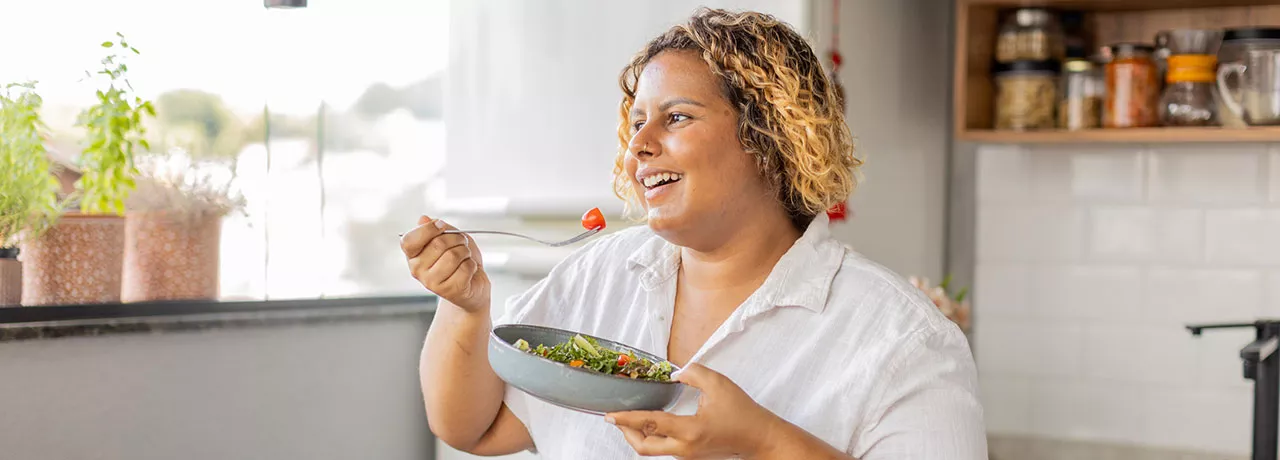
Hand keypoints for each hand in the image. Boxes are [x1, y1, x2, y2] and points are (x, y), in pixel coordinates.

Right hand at [401, 215, 490, 312]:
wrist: (473, 284)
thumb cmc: (459, 259)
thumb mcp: (449, 237)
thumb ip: (436, 228)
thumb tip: (423, 219)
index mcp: (413, 255)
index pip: (409, 240)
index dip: (428, 229)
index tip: (441, 226)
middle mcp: (417, 270)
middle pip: (438, 244)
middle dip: (457, 239)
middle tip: (461, 243)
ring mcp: (431, 282)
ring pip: (453, 256)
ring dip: (465, 252)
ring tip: (465, 257)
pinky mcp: (449, 291)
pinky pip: (465, 268)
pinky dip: (472, 265)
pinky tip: (468, 271)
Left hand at [605, 363, 780, 459]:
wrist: (759, 438)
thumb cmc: (743, 413)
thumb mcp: (719, 384)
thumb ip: (694, 373)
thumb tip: (675, 373)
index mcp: (690, 431)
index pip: (651, 424)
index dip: (627, 419)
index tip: (610, 415)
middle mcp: (685, 448)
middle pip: (643, 447)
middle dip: (626, 432)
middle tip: (617, 417)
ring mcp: (687, 455)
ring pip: (652, 450)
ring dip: (639, 434)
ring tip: (631, 418)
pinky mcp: (691, 456)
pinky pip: (664, 448)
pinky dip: (652, 437)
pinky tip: (652, 422)